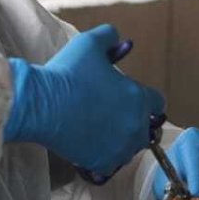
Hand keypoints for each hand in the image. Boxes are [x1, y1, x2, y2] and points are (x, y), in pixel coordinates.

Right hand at [3, 24, 164, 174]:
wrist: (41, 105)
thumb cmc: (67, 72)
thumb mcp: (90, 44)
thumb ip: (109, 37)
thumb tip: (118, 38)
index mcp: (137, 97)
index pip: (157, 101)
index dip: (144, 97)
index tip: (129, 97)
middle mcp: (135, 125)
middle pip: (147, 127)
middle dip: (134, 120)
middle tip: (113, 114)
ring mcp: (120, 147)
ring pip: (130, 147)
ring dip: (121, 139)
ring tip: (101, 129)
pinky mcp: (103, 162)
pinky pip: (112, 162)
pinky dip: (105, 155)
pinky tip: (92, 144)